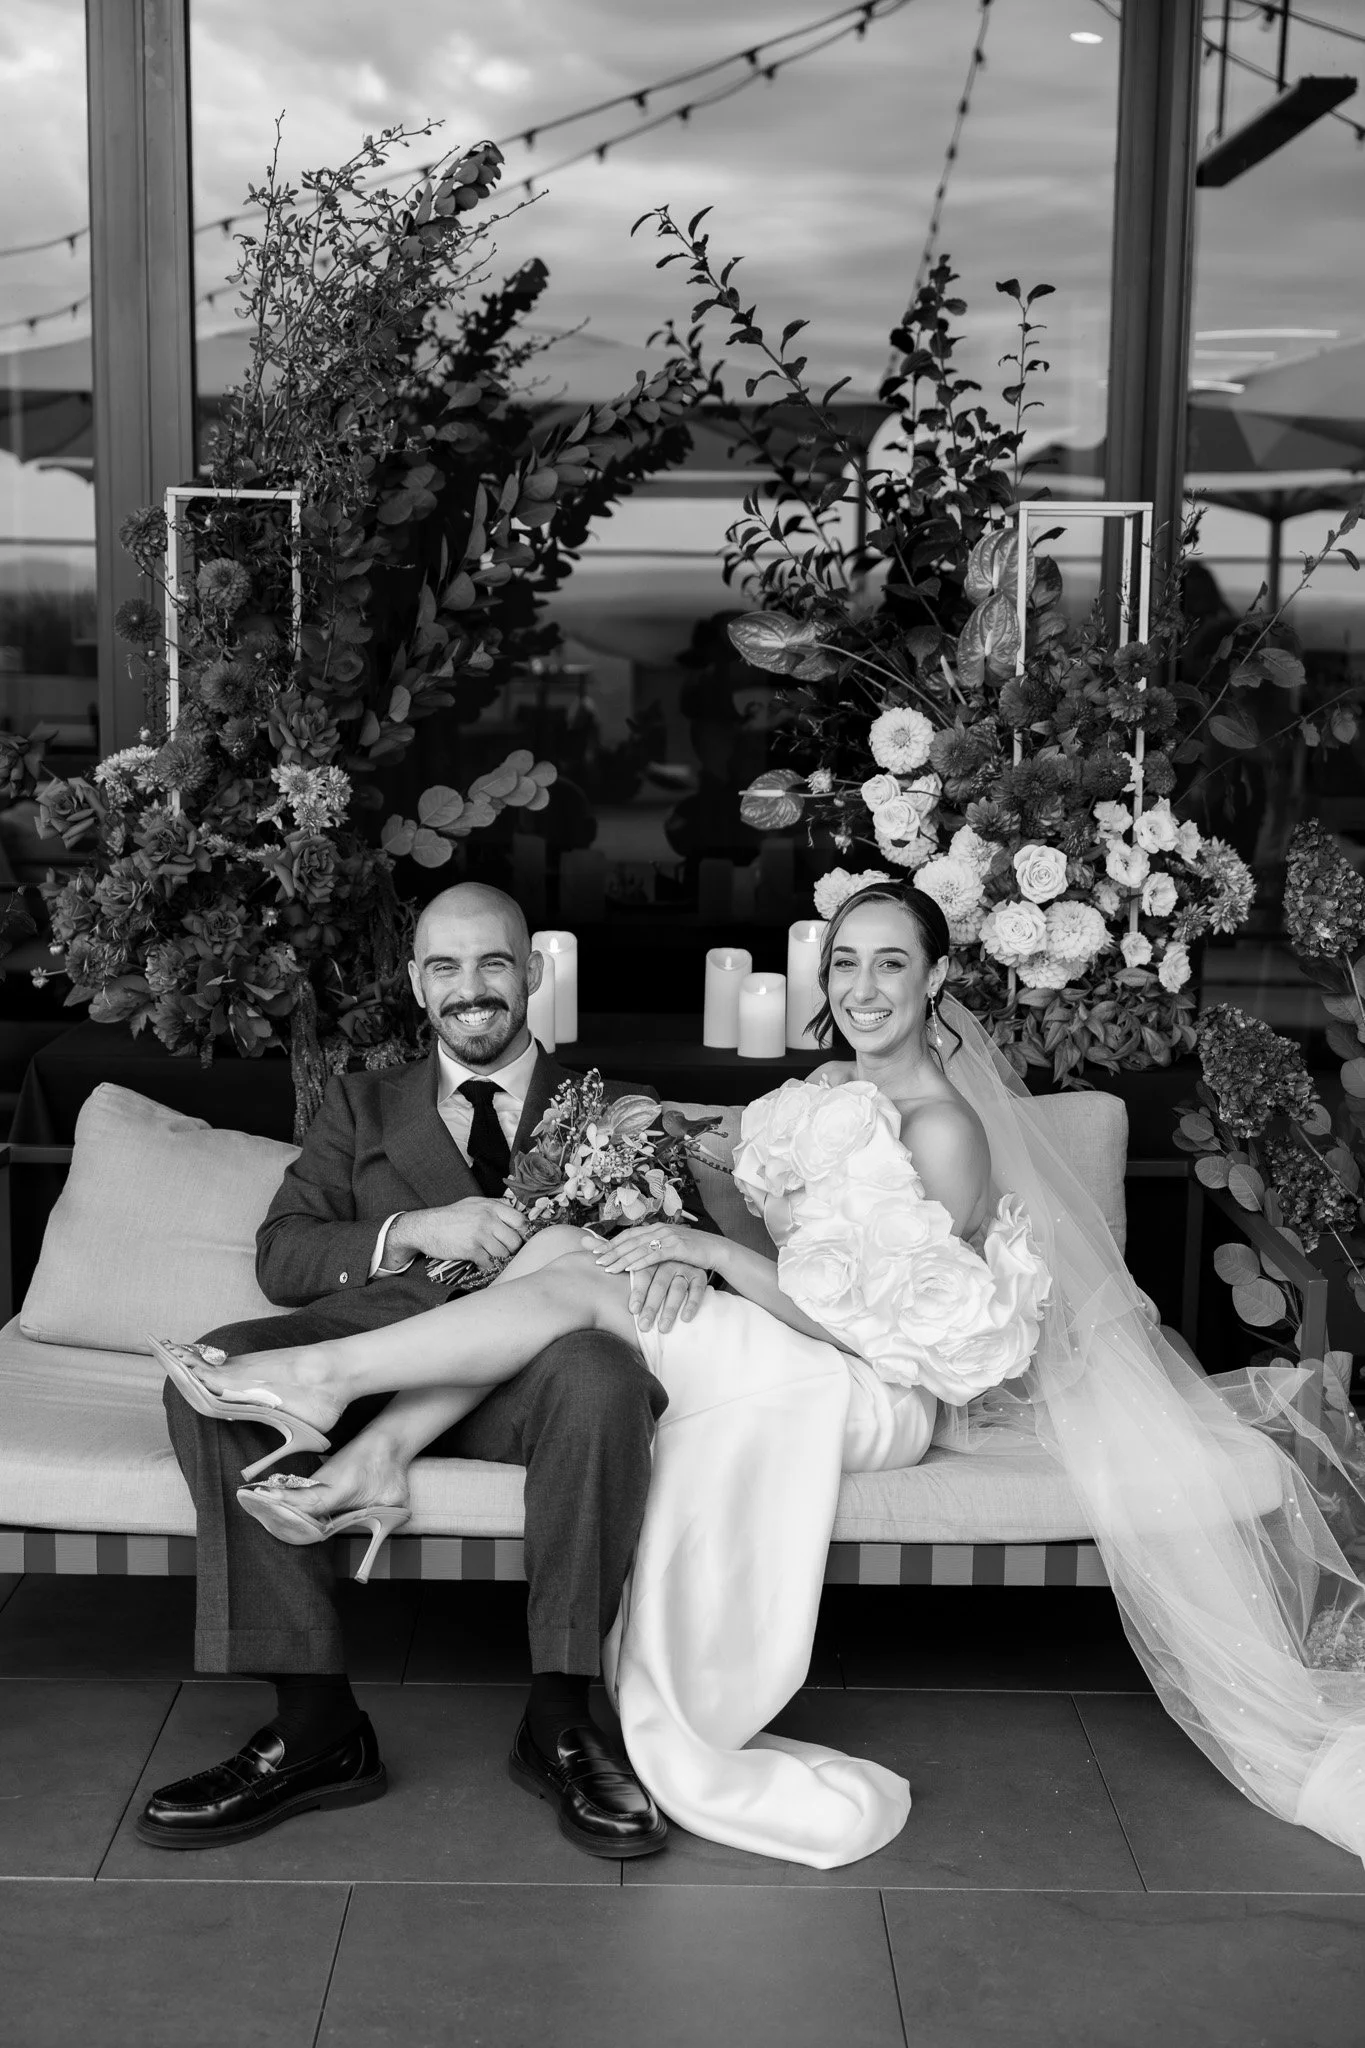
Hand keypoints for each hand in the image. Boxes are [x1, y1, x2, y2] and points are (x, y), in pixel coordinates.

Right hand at [388, 1198, 526, 1271]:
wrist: (425, 1227)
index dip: (523, 1233)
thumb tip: (517, 1217)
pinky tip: (482, 1263)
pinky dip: (488, 1267)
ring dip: (500, 1259)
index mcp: (491, 1206)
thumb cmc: (451, 1216)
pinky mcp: (471, 1250)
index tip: (518, 1239)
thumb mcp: (474, 1203)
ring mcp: (480, 1234)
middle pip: (515, 1240)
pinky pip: (489, 1263)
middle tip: (504, 1252)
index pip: (520, 1221)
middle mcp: (488, 1219)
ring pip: (504, 1254)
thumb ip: (496, 1207)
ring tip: (492, 1257)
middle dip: (511, 1249)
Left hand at [588, 1222, 728, 1282]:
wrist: (716, 1250)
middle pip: (630, 1241)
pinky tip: (630, 1270)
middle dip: (611, 1251)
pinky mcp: (678, 1247)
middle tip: (595, 1262)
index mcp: (655, 1229)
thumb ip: (652, 1249)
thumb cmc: (691, 1252)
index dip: (611, 1244)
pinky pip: (655, 1255)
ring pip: (640, 1248)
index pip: (628, 1235)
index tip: (594, 1253)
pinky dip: (641, 1262)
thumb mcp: (669, 1248)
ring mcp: (669, 1236)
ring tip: (608, 1269)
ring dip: (622, 1258)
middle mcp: (660, 1229)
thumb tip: (635, 1257)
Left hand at [628, 1259, 707, 1335]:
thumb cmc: (662, 1270)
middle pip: (659, 1285)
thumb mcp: (649, 1267)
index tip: (633, 1310)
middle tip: (645, 1325)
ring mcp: (686, 1268)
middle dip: (651, 1307)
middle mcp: (669, 1262)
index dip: (638, 1293)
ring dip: (670, 1310)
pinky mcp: (700, 1275)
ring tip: (663, 1328)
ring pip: (677, 1290)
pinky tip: (685, 1318)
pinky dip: (692, 1304)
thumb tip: (613, 1286)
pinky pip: (697, 1290)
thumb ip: (635, 1280)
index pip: (644, 1276)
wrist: (693, 1252)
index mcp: (653, 1261)